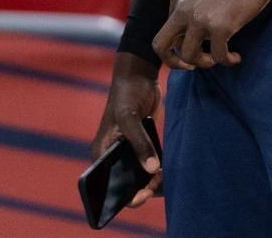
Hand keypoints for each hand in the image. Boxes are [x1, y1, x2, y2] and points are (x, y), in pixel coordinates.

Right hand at [89, 51, 162, 208]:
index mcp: (102, 152)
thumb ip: (140, 143)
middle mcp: (113, 156)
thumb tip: (152, 170)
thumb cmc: (126, 93)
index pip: (108, 185)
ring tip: (166, 175)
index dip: (124, 196)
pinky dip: (160, 172)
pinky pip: (150, 167)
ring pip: (141, 178)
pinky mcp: (142, 147)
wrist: (139, 75)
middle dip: (144, 189)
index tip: (144, 194)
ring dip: (154, 182)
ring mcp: (128, 152)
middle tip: (158, 181)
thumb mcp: (129, 117)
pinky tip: (169, 169)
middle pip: (126, 185)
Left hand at [153, 0, 271, 70]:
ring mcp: (200, 18)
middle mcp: (183, 8)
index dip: (178, 44)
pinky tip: (236, 57)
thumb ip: (192, 3)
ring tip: (219, 58)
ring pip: (188, 56)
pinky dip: (227, 61)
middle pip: (161, 46)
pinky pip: (217, 56)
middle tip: (191, 67)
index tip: (193, 48)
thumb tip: (192, 26)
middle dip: (174, 62)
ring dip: (204, 63)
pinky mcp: (220, 27)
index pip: (166, 30)